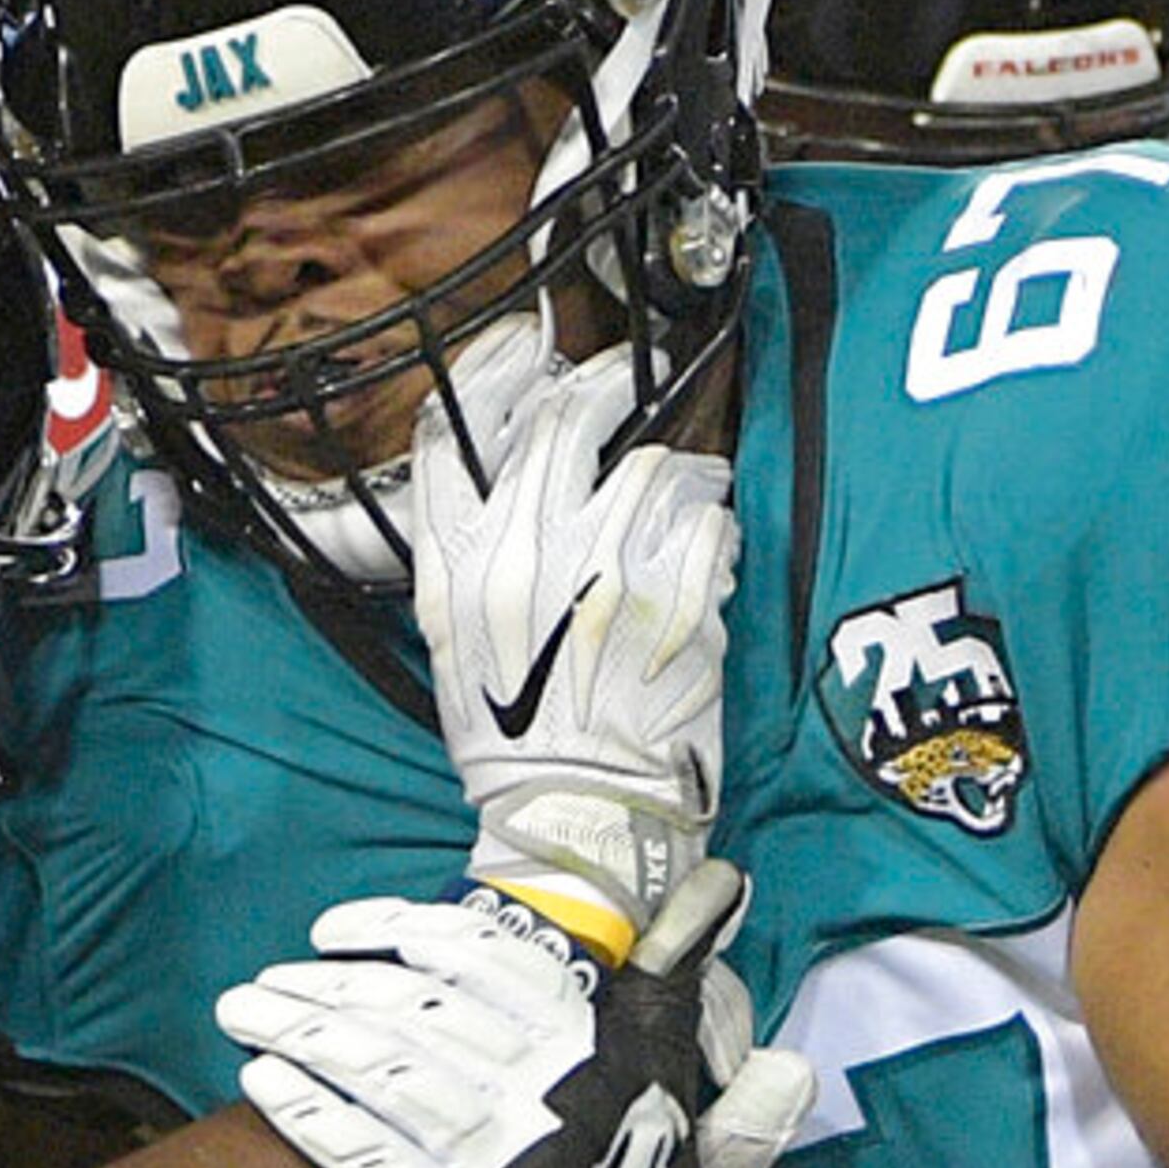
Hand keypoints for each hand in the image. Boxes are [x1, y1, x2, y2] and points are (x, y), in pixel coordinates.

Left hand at [218, 862, 811, 1167]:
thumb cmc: (625, 1165)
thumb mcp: (664, 1064)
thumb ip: (674, 972)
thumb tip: (718, 881)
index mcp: (583, 1042)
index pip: (481, 958)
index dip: (397, 933)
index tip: (332, 930)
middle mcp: (541, 1092)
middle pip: (414, 1015)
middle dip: (324, 990)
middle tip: (259, 983)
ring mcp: (495, 1159)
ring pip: (383, 1077)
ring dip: (302, 1039)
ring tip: (245, 1016)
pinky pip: (372, 1158)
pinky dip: (313, 1118)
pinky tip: (266, 1087)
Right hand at [412, 339, 736, 958]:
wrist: (577, 817)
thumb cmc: (514, 737)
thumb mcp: (452, 641)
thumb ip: (468, 552)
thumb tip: (508, 471)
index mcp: (455, 568)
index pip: (451, 434)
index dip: (495, 372)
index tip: (530, 350)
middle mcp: (523, 559)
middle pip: (564, 422)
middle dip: (604, 388)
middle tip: (627, 384)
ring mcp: (605, 575)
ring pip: (655, 464)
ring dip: (680, 470)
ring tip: (685, 494)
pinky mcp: (679, 602)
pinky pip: (711, 520)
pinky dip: (718, 527)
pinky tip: (711, 551)